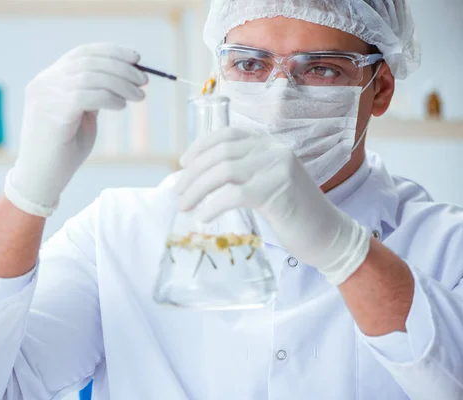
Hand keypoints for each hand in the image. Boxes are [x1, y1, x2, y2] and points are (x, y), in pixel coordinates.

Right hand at [5, 43, 147, 216]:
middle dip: (122, 68)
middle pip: (89, 62)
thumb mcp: (81, 115)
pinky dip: (109, 98)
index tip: (136, 58)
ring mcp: (45, 95)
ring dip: (121, 84)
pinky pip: (87, 95)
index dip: (112, 52)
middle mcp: (44, 82)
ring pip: (91, 76)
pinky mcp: (52, 111)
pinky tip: (121, 106)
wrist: (41, 179)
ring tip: (138, 96)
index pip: (83, 53)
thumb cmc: (63, 151)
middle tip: (144, 81)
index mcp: (49, 79)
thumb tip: (125, 77)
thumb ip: (94, 94)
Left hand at [175, 127, 369, 284]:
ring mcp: (276, 169)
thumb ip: (244, 172)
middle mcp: (273, 151)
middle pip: (220, 153)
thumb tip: (201, 175)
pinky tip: (203, 216)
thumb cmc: (293, 212)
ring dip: (196, 189)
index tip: (183, 163)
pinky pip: (233, 195)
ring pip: (223, 171)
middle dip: (193, 173)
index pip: (228, 135)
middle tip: (178, 192)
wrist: (328, 234)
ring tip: (184, 206)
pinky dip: (212, 205)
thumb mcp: (268, 182)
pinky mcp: (276, 192)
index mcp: (270, 144)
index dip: (201, 146)